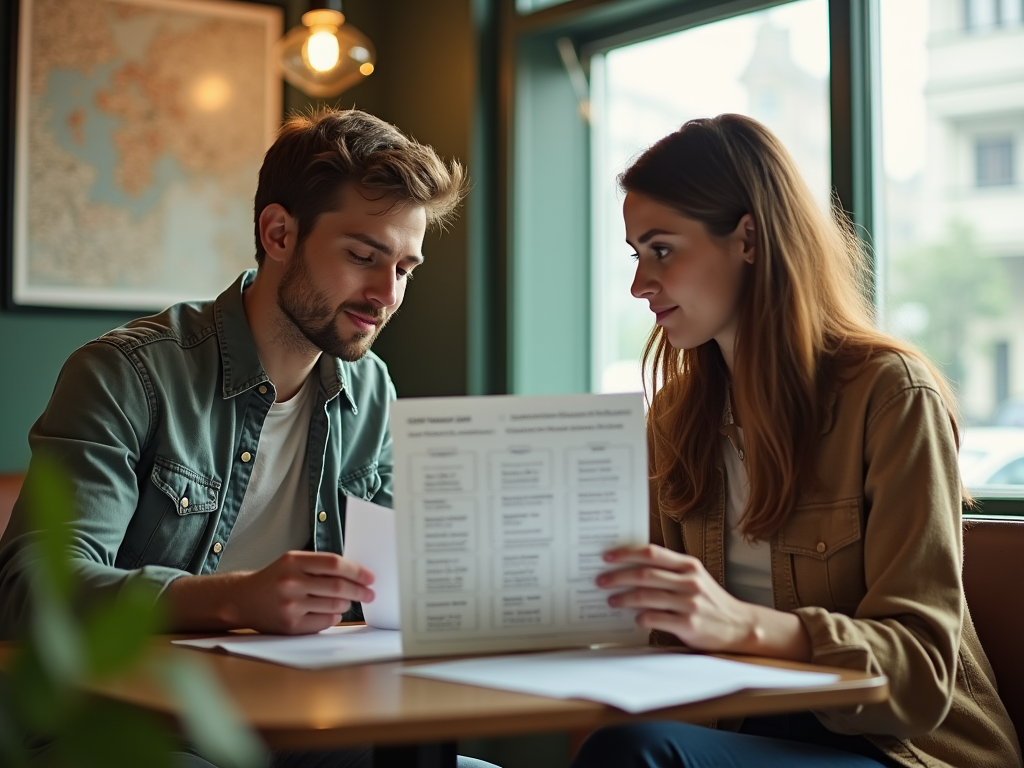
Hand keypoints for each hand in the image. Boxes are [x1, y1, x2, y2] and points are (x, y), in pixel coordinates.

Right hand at [231, 551, 374, 633]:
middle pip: (338, 587)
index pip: (335, 564)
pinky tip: (331, 612)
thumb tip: (356, 574)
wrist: (242, 599)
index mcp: (293, 561)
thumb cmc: (274, 578)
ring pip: (334, 606)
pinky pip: (325, 622)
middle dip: (360, 591)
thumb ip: (320, 565)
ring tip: (347, 601)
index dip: (357, 571)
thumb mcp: (292, 561)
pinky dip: (334, 617)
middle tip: (370, 593)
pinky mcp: (290, 625)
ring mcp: (290, 605)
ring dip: (347, 604)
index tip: (370, 577)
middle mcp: (291, 582)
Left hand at [598, 544, 810, 659]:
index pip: (652, 553)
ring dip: (623, 598)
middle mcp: (689, 581)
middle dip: (618, 576)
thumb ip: (668, 571)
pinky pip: (656, 618)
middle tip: (600, 580)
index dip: (626, 554)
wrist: (739, 626)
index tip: (607, 557)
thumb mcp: (694, 578)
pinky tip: (635, 619)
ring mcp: (690, 603)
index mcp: (688, 565)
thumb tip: (630, 568)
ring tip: (611, 601)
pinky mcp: (689, 625)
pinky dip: (641, 618)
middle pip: (645, 574)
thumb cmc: (709, 600)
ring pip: (646, 596)